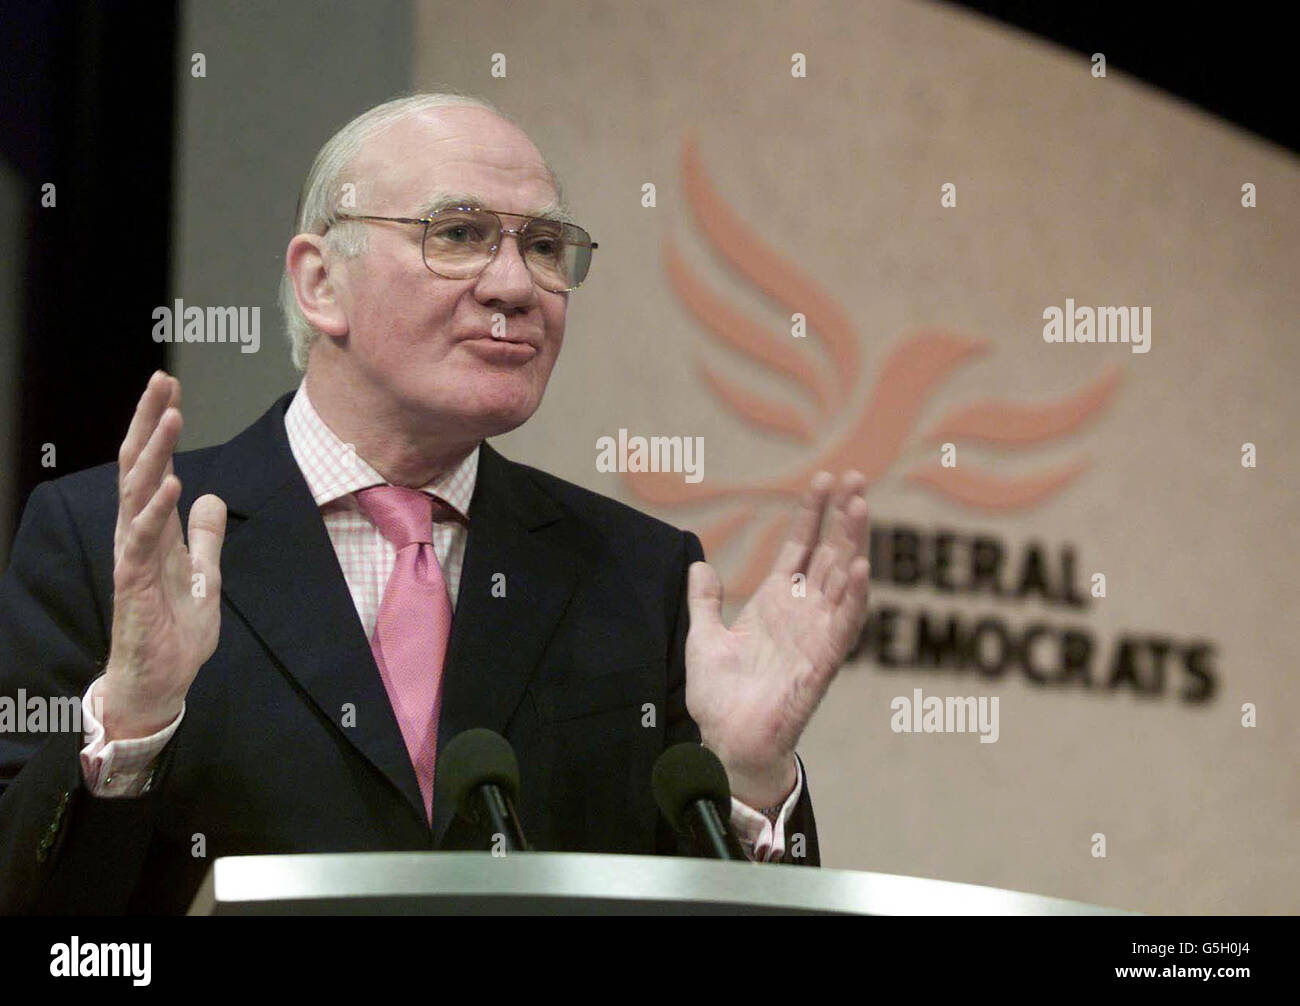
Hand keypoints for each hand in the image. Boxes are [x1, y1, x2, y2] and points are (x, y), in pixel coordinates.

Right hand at [99, 372, 227, 740]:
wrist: (162, 682)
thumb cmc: (176, 632)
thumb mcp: (205, 576)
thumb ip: (207, 538)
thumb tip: (213, 498)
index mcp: (157, 529)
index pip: (155, 466)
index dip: (161, 428)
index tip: (171, 390)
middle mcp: (139, 535)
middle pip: (139, 467)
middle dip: (150, 422)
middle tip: (161, 381)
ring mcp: (134, 556)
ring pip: (136, 493)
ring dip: (155, 454)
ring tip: (169, 417)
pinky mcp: (134, 583)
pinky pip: (142, 540)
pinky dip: (156, 511)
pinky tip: (170, 484)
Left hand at [685, 471, 870, 806]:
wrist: (727, 741)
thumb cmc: (720, 696)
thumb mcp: (703, 637)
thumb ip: (704, 601)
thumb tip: (699, 564)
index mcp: (774, 603)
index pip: (800, 547)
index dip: (812, 514)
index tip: (823, 480)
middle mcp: (801, 612)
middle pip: (828, 553)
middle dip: (842, 516)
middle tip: (855, 478)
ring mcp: (815, 634)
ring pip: (841, 581)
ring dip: (853, 544)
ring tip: (860, 507)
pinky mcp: (821, 662)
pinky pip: (842, 626)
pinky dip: (852, 598)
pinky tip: (860, 568)